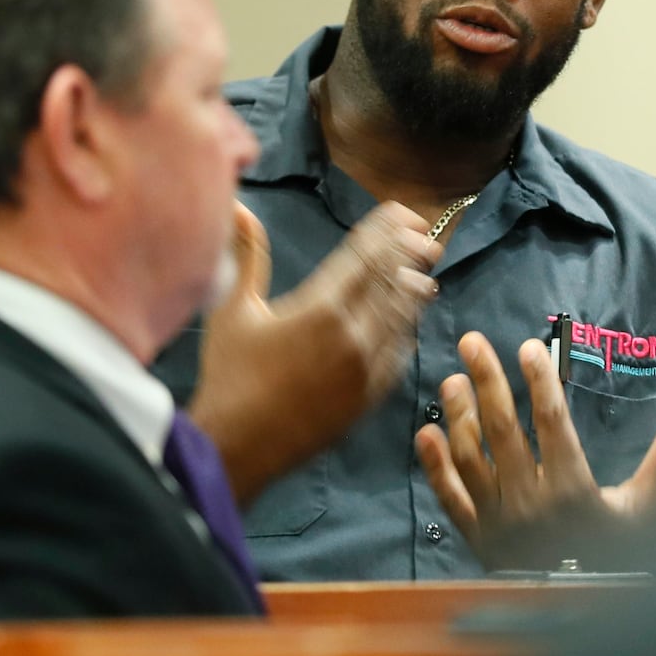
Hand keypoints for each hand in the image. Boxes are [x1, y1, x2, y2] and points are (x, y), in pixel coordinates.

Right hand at [189, 200, 439, 502]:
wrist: (238, 446)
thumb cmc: (229, 376)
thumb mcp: (232, 310)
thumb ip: (248, 256)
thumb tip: (242, 208)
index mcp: (320, 306)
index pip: (366, 255)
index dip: (388, 230)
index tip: (401, 212)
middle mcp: (351, 333)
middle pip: (393, 282)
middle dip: (411, 255)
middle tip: (427, 237)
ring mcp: (365, 368)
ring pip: (402, 318)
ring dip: (415, 292)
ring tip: (426, 275)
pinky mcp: (369, 397)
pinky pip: (399, 356)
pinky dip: (407, 333)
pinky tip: (409, 324)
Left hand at [414, 331, 655, 570]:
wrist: (589, 616)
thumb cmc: (626, 555)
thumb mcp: (655, 505)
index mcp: (573, 489)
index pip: (551, 421)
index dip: (540, 380)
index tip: (530, 347)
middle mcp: (531, 502)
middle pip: (503, 430)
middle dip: (488, 380)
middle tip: (473, 342)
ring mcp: (499, 521)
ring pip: (471, 458)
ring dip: (458, 415)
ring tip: (451, 379)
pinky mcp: (478, 539)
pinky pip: (450, 498)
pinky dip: (434, 466)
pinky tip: (424, 433)